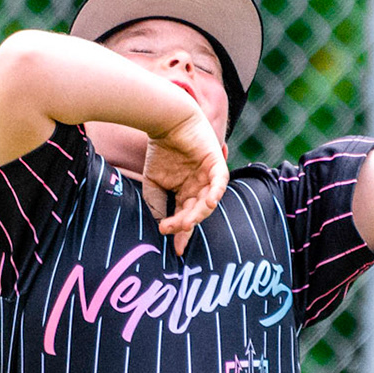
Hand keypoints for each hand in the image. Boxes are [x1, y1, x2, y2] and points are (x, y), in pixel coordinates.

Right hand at [140, 108, 227, 255]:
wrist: (166, 121)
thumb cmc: (160, 150)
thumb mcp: (152, 183)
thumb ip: (156, 204)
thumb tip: (161, 224)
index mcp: (187, 193)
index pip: (187, 217)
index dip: (182, 234)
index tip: (176, 251)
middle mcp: (200, 187)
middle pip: (197, 212)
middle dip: (186, 225)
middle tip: (174, 232)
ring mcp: (209, 176)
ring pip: (208, 202)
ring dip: (198, 214)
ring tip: (186, 222)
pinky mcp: (216, 163)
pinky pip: (221, 181)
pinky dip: (216, 192)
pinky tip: (209, 203)